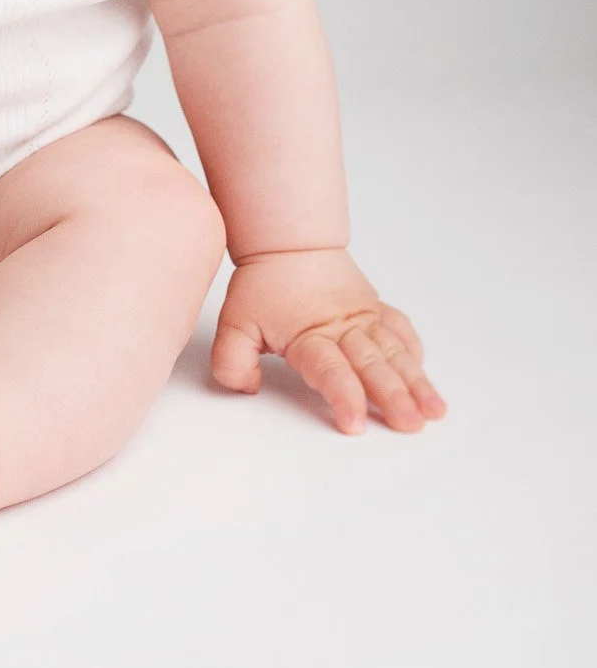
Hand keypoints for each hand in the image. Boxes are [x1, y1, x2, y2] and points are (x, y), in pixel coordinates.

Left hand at [211, 246, 446, 433]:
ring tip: (434, 411)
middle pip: (372, 365)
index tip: (355, 424)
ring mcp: (363, 318)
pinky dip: (414, 352)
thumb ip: (232, 361)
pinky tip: (424, 376)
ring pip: (394, 352)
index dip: (343, 397)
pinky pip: (400, 330)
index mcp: (309, 335)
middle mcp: (343, 328)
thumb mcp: (233, 322)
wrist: (288, 242)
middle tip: (411, 424)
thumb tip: (249, 388)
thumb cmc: (262, 285)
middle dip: (393, 397)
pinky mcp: (375, 310)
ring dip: (416, 382)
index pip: (330, 370)